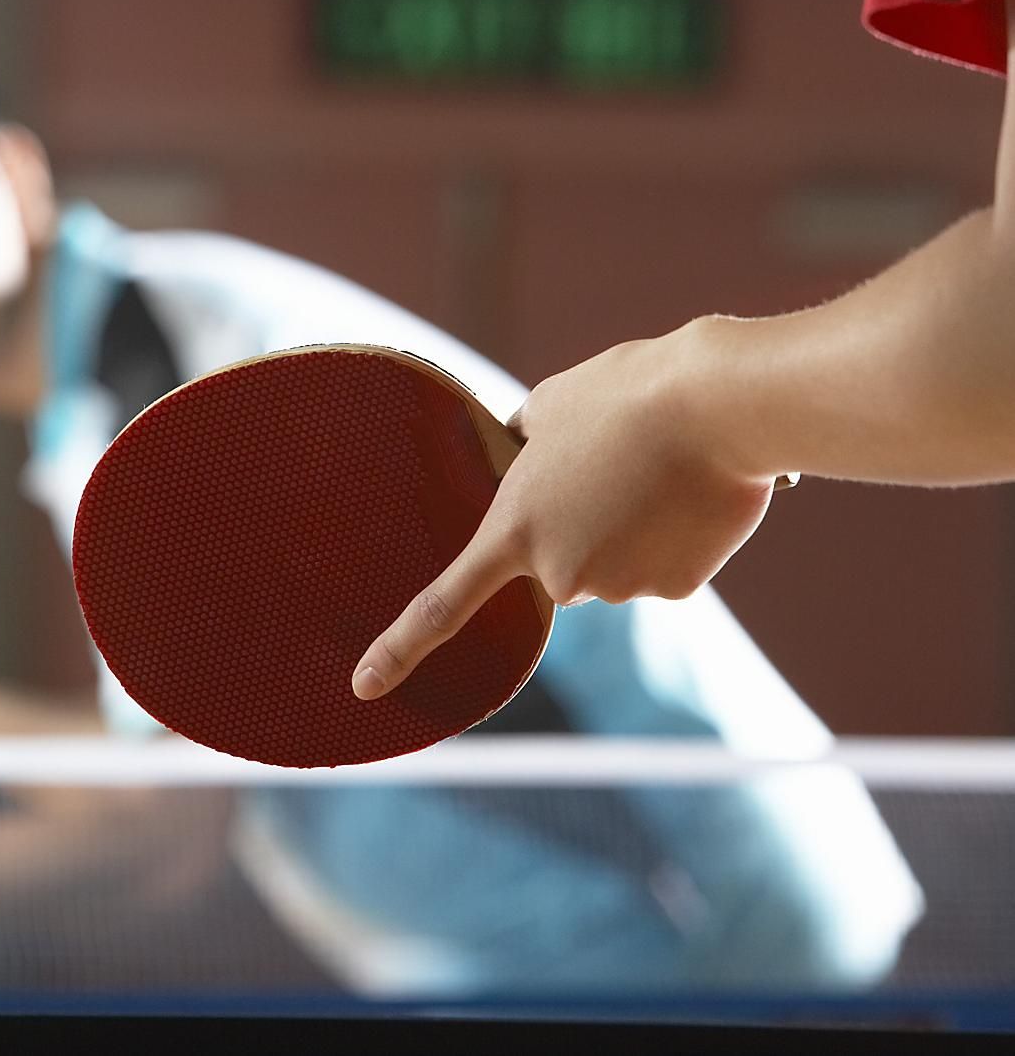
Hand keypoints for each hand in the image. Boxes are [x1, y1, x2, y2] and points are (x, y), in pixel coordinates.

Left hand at [352, 327, 777, 699]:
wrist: (716, 403)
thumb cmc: (624, 392)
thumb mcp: (550, 406)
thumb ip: (525, 448)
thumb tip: (525, 452)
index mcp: (512, 529)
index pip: (441, 603)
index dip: (398, 648)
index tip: (363, 686)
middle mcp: (558, 571)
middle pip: (560, 564)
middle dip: (580, 525)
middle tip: (610, 463)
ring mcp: (618, 586)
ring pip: (617, 564)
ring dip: (631, 524)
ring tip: (654, 466)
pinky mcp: (676, 588)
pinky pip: (665, 565)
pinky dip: (676, 535)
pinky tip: (689, 492)